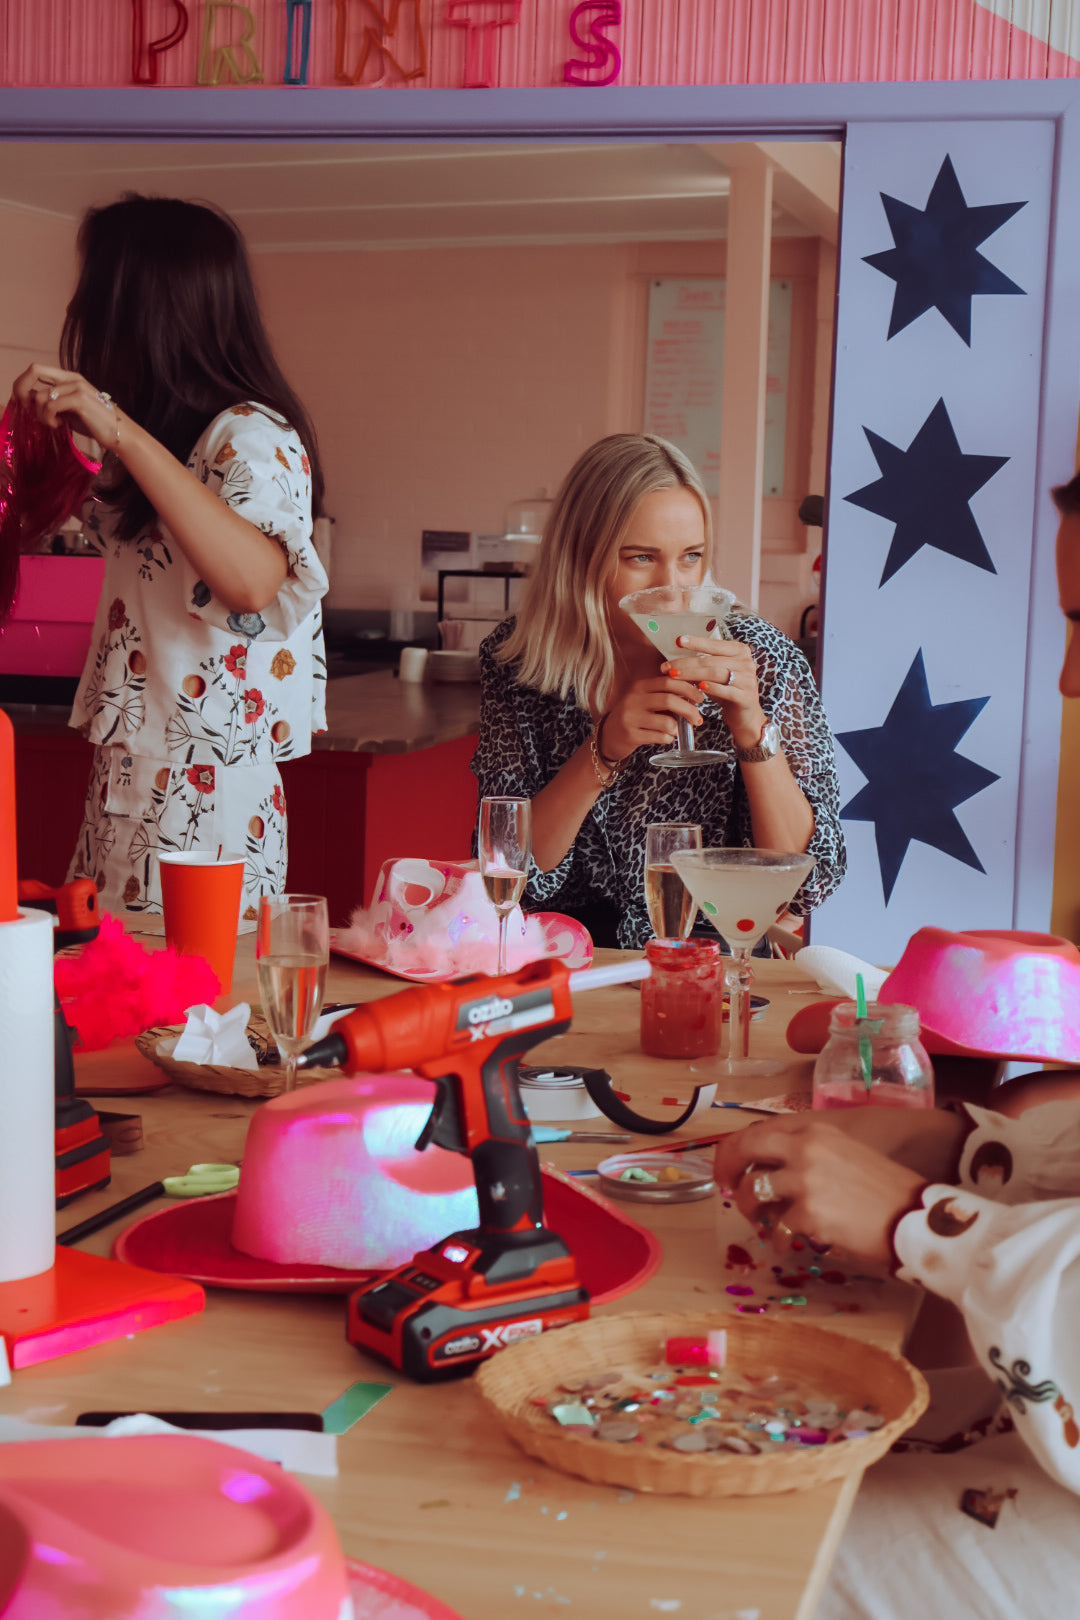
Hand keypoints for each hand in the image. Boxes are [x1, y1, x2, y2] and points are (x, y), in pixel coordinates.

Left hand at [11, 362, 119, 450]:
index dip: (24, 384)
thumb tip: (29, 403)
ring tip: (54, 423)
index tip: (28, 404)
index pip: (36, 370)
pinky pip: (50, 406)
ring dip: (41, 414)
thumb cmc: (95, 424)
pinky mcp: (80, 400)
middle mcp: (72, 378)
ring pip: (40, 396)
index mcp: (69, 378)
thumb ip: (53, 402)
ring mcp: (77, 387)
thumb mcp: (69, 410)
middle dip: (23, 391)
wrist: (120, 433)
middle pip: (33, 370)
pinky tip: (60, 425)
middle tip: (32, 410)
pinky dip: (50, 419)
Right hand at [599, 673, 705, 759]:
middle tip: (698, 719)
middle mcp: (634, 699)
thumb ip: (666, 697)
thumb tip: (695, 698)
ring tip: (676, 731)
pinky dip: (669, 738)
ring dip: (678, 728)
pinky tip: (665, 738)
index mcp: (640, 686)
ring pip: (667, 722)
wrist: (608, 736)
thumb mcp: (646, 701)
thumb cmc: (635, 717)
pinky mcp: (631, 735)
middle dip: (689, 710)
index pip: (669, 682)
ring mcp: (631, 717)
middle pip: (670, 700)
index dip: (688, 689)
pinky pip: (660, 737)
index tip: (700, 698)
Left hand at [661, 635, 764, 752]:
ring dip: (692, 674)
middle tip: (667, 667)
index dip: (696, 642)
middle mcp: (746, 662)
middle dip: (686, 663)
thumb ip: (702, 663)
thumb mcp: (715, 674)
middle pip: (711, 661)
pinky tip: (699, 686)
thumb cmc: (725, 691)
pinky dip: (712, 688)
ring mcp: (748, 680)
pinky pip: (726, 690)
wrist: (744, 716)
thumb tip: (675, 657)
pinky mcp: (746, 697)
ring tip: (674, 676)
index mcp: (740, 651)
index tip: (678, 641)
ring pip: (716, 673)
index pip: (715, 644)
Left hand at [713, 1114, 926, 1265]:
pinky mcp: (809, 1213)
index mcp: (815, 1130)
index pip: (759, 1130)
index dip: (736, 1147)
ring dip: (750, 1209)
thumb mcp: (844, 1154)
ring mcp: (805, 1180)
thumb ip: (808, 1154)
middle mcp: (806, 1148)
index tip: (729, 1163)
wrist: (914, 1216)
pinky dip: (776, 1239)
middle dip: (727, 1168)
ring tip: (761, 1222)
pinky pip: (776, 1227)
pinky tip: (785, 1245)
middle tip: (725, 1187)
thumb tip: (771, 1170)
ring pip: (753, 1191)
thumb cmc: (885, 1189)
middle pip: (745, 1149)